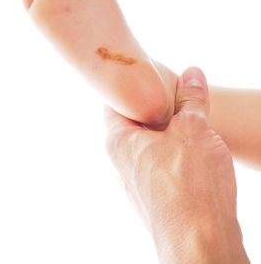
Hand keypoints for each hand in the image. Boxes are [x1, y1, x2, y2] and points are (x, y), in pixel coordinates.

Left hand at [104, 67, 248, 263]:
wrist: (201, 243)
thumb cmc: (190, 183)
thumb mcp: (193, 129)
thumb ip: (191, 99)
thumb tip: (193, 73)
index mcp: (120, 140)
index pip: (114, 102)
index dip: (129, 86)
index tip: (146, 75)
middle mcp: (123, 161)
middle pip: (134, 123)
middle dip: (154, 108)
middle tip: (175, 94)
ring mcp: (139, 181)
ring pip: (149, 144)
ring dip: (168, 131)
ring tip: (188, 121)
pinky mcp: (156, 196)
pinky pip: (162, 164)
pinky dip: (174, 152)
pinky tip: (193, 152)